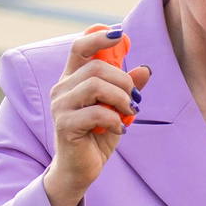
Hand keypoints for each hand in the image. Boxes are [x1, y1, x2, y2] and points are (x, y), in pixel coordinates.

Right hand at [42, 27, 150, 205]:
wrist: (80, 171)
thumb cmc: (96, 138)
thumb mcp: (117, 110)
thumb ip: (128, 90)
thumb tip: (145, 69)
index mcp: (72, 79)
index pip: (79, 47)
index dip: (100, 37)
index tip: (121, 34)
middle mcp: (62, 88)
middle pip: (95, 67)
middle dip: (123, 81)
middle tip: (135, 99)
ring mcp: (60, 106)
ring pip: (95, 85)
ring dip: (120, 99)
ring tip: (128, 113)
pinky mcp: (64, 125)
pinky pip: (96, 112)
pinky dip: (114, 119)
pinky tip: (119, 129)